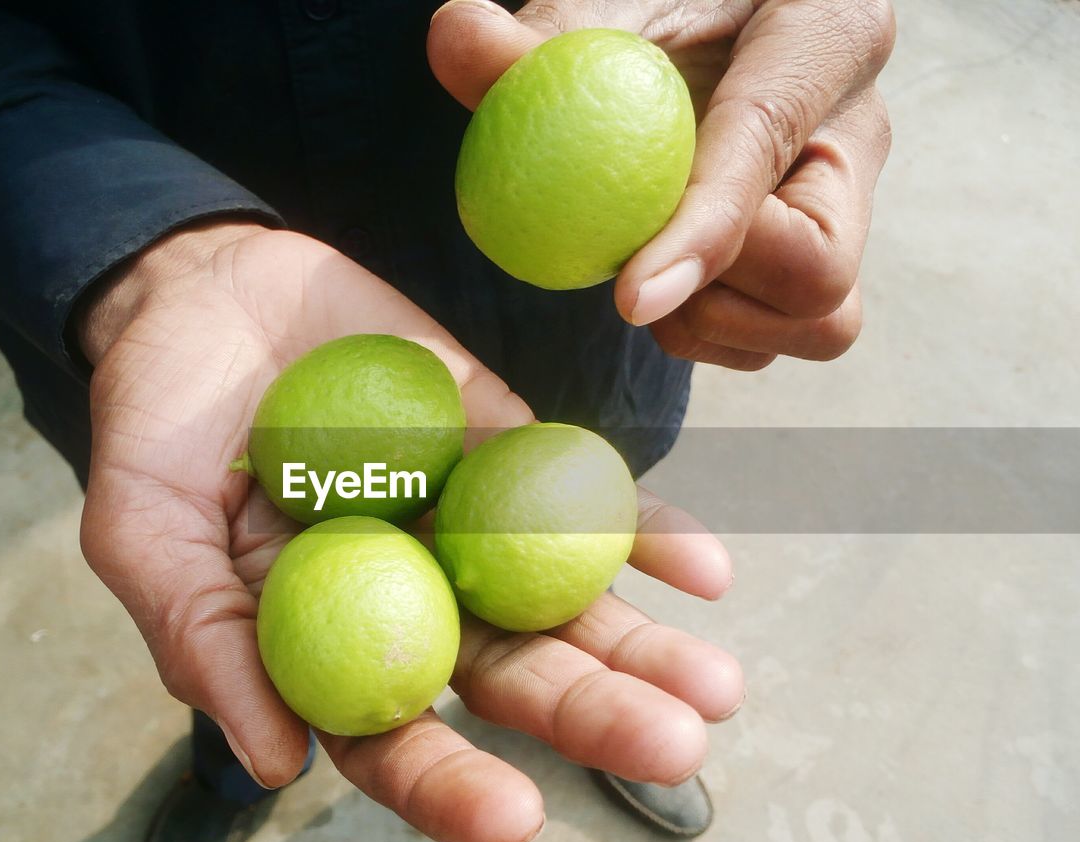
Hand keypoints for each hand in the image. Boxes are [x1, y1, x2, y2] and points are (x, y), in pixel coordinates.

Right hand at [78, 220, 743, 841]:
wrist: (206, 290)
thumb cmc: (155, 421)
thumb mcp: (143, 526)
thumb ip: (200, 636)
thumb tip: (275, 763)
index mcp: (323, 639)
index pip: (391, 736)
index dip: (446, 783)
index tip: (512, 816)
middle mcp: (409, 596)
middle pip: (507, 677)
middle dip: (587, 718)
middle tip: (671, 750)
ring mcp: (463, 521)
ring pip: (559, 601)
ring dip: (637, 645)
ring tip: (713, 688)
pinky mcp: (501, 444)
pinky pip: (576, 494)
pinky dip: (637, 530)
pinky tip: (703, 567)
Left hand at [429, 0, 894, 368]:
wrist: (718, 18)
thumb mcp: (610, 0)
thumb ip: (539, 35)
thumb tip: (455, 42)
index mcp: (826, 32)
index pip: (767, 142)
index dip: (702, 231)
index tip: (629, 298)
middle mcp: (856, 132)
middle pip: (822, 273)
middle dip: (715, 290)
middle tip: (629, 269)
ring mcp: (849, 202)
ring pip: (816, 322)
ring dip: (709, 321)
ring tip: (641, 263)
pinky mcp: (821, 253)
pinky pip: (779, 337)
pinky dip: (709, 329)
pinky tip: (658, 275)